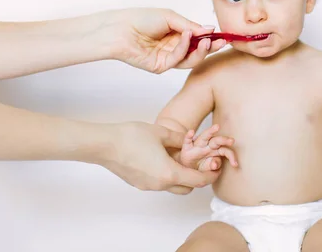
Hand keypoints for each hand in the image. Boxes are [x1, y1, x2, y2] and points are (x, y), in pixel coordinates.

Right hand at [96, 122, 220, 193]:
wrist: (104, 145)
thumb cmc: (131, 137)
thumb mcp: (161, 133)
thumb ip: (179, 139)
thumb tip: (189, 141)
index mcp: (169, 173)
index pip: (198, 181)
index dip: (210, 174)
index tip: (216, 167)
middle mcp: (159, 184)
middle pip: (187, 188)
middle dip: (197, 177)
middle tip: (200, 163)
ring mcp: (148, 186)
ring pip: (172, 186)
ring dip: (180, 176)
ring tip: (181, 158)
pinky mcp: (138, 183)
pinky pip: (159, 183)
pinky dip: (166, 175)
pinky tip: (162, 159)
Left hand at [106, 8, 226, 73]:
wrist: (119, 29)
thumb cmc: (141, 19)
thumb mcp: (170, 17)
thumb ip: (190, 26)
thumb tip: (210, 29)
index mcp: (177, 34)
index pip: (198, 38)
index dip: (210, 38)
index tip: (223, 35)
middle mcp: (174, 47)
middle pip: (197, 51)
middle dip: (210, 47)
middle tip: (221, 42)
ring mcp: (168, 58)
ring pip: (190, 59)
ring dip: (200, 50)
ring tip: (207, 41)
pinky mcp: (161, 66)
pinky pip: (177, 59)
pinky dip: (184, 48)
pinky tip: (185, 37)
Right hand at [179, 124, 237, 170]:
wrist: (187, 169)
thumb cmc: (201, 166)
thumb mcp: (208, 168)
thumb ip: (213, 165)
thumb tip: (215, 164)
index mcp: (215, 150)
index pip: (225, 150)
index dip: (231, 156)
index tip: (235, 164)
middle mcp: (207, 146)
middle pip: (216, 141)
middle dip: (224, 140)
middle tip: (232, 141)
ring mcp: (197, 145)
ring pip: (204, 136)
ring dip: (210, 131)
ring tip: (217, 127)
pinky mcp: (187, 148)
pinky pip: (187, 141)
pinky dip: (188, 136)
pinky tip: (191, 132)